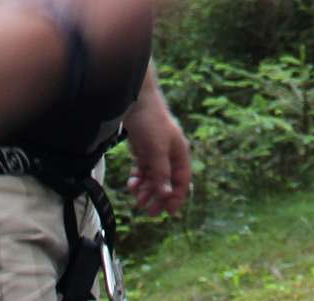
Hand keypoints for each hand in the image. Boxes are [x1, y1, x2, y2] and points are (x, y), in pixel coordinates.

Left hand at [123, 81, 190, 215]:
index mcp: (179, 152)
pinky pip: (142, 169)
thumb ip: (161, 172)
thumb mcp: (156, 149)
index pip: (182, 180)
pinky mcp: (143, 148)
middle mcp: (169, 153)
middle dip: (158, 196)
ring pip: (153, 177)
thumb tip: (166, 195)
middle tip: (149, 211)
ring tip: (137, 199)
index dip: (177, 196)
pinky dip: (138, 179)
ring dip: (146, 189)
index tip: (169, 213)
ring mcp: (155, 151)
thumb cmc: (150, 120)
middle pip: (167, 181)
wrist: (134, 99)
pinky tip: (132, 185)